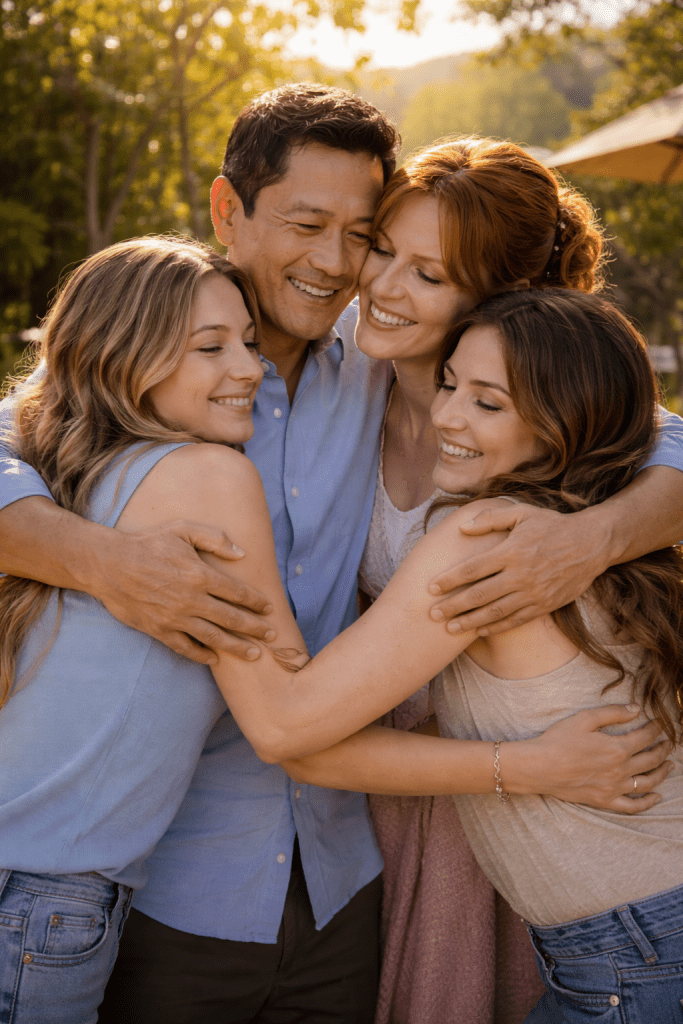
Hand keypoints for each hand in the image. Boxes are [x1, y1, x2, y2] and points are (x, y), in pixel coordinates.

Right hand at [90, 520, 273, 664]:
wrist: (108, 564)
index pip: (238, 592)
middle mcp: (191, 599)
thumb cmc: (147, 543)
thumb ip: (215, 539)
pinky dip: (202, 655)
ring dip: (237, 647)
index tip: (269, 609)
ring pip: (214, 637)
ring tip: (254, 654)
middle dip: (255, 628)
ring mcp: (175, 618)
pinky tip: (215, 659)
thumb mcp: (182, 529)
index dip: (256, 602)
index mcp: (200, 574)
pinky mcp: (159, 630)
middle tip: (272, 636)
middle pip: (232, 619)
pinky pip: (185, 647)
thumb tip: (242, 554)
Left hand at [429, 503, 606, 635]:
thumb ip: (490, 518)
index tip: (430, 588)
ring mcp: (533, 592)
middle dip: (453, 606)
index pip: (473, 569)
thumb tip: (462, 527)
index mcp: (511, 551)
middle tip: (432, 614)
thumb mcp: (522, 513)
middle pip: (479, 595)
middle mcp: (520, 574)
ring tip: (450, 629)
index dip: (450, 580)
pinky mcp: (544, 605)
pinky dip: (496, 627)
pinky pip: (515, 620)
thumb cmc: (552, 525)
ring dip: (470, 622)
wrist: (592, 544)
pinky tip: (479, 631)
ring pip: (495, 612)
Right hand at [510, 704, 672, 812]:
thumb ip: (613, 713)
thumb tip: (636, 709)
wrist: (540, 767)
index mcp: (617, 748)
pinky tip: (656, 797)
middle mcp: (620, 770)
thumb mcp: (584, 719)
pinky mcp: (604, 801)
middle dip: (663, 750)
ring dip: (662, 773)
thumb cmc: (559, 740)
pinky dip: (648, 802)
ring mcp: (614, 788)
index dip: (656, 728)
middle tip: (669, 743)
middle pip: (651, 760)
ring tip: (669, 766)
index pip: (645, 737)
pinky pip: (633, 806)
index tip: (661, 723)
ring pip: (647, 783)